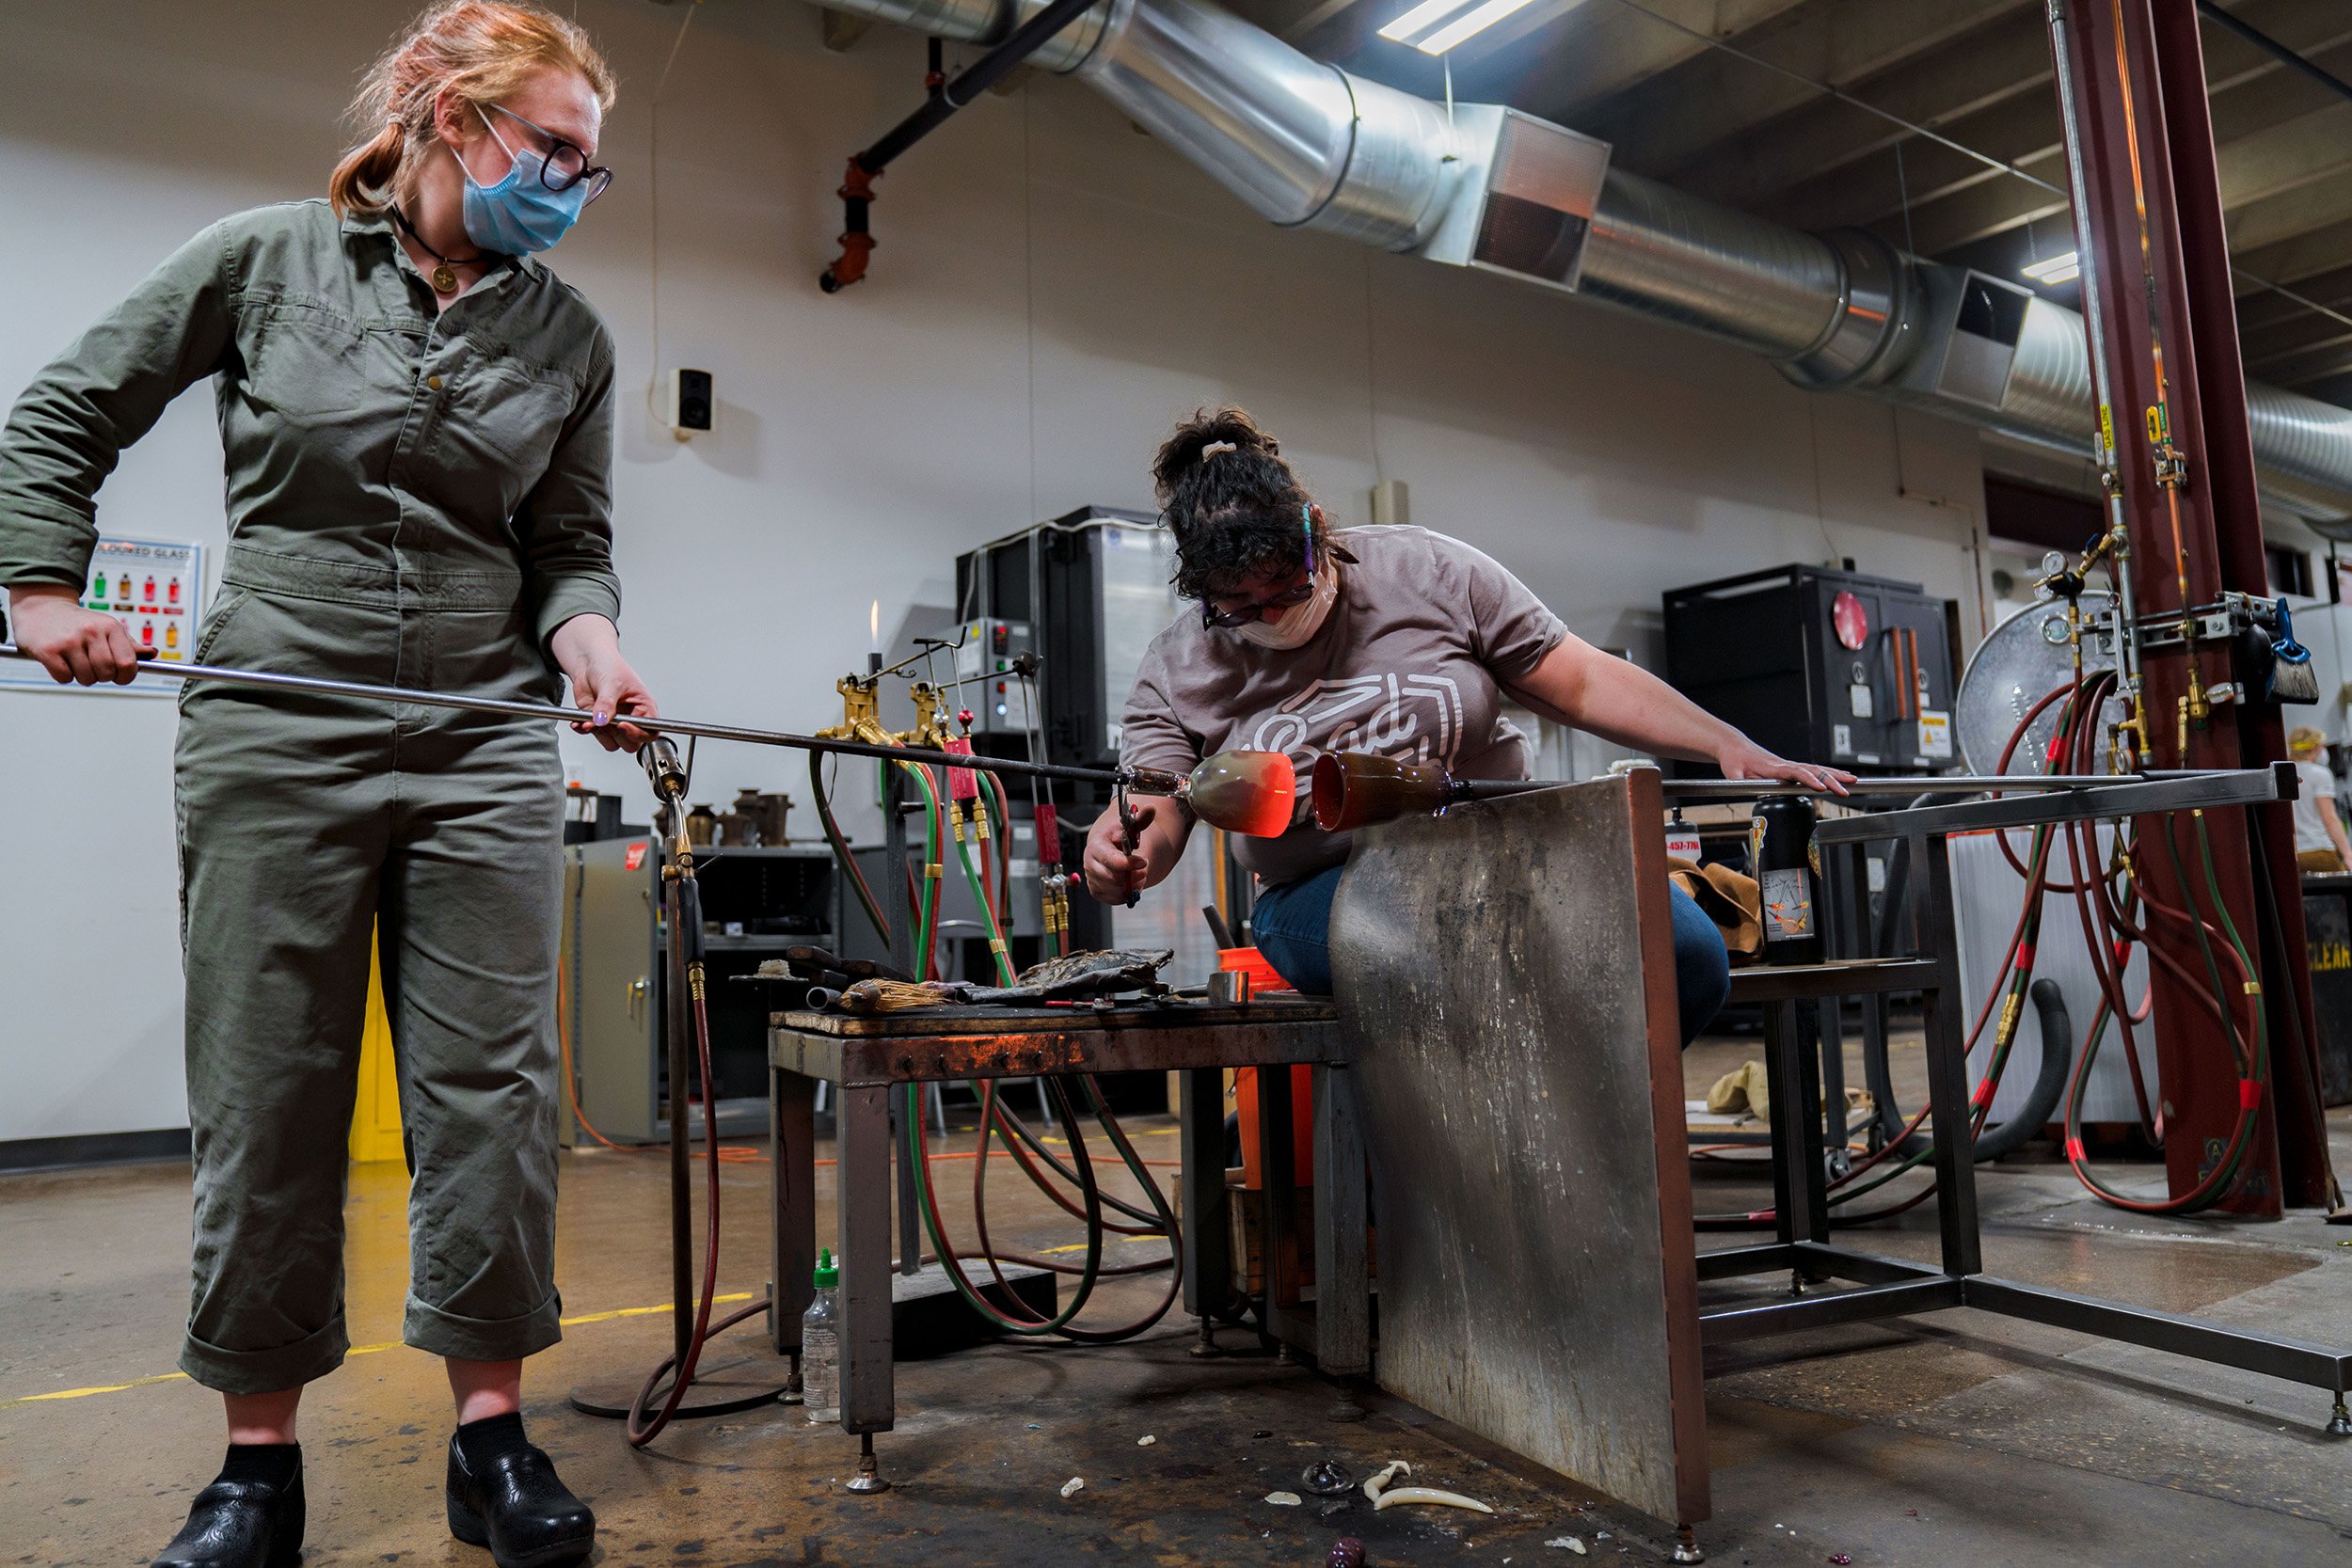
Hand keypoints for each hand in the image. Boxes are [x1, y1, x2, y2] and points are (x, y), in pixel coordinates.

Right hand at [7, 585, 139, 684]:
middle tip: (94, 667)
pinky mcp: (48, 650)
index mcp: (111, 627)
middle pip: (107, 673)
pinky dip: (64, 676)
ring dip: (82, 677)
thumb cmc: (78, 622)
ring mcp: (69, 640)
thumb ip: (130, 644)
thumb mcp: (107, 627)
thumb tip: (152, 654)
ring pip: (87, 678)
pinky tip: (61, 662)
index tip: (120, 676)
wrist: (41, 609)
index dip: (126, 676)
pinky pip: (64, 678)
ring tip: (76, 661)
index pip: (128, 663)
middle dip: (103, 677)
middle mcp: (91, 631)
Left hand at [549, 614, 656, 752]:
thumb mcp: (611, 683)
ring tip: (589, 720)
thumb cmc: (609, 666)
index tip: (622, 726)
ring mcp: (614, 722)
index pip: (651, 731)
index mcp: (644, 707)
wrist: (588, 663)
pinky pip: (594, 735)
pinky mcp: (598, 722)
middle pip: (631, 743)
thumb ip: (606, 704)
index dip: (639, 733)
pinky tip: (579, 722)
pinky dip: (584, 730)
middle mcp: (631, 717)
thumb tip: (602, 720)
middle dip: (616, 735)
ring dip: (599, 734)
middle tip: (605, 722)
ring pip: (612, 742)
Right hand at [1082, 797, 1177, 902]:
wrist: (1111, 848)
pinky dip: (1126, 894)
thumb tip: (1151, 808)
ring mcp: (1092, 879)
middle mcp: (1090, 864)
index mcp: (1096, 846)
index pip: (1111, 860)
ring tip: (1139, 874)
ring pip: (1115, 890)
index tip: (1144, 861)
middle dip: (1133, 875)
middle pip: (1113, 878)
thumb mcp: (1130, 826)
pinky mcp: (1097, 891)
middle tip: (1144, 868)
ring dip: (1132, 885)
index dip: (1129, 863)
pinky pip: (1114, 899)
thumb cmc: (1121, 836)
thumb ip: (1141, 819)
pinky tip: (1131, 883)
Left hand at [1717, 735, 1854, 796]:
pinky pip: (1815, 769)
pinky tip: (1842, 776)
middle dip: (1831, 780)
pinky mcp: (1792, 767)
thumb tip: (1739, 785)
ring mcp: (1790, 765)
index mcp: (1773, 767)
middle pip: (1813, 770)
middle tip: (1846, 789)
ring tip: (1853, 781)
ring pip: (1817, 768)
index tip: (1821, 787)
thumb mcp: (1732, 772)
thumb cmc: (1735, 761)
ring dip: (1836, 775)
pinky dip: (1829, 772)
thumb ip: (1737, 780)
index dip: (1809, 779)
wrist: (1736, 749)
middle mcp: (1785, 764)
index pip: (1795, 772)